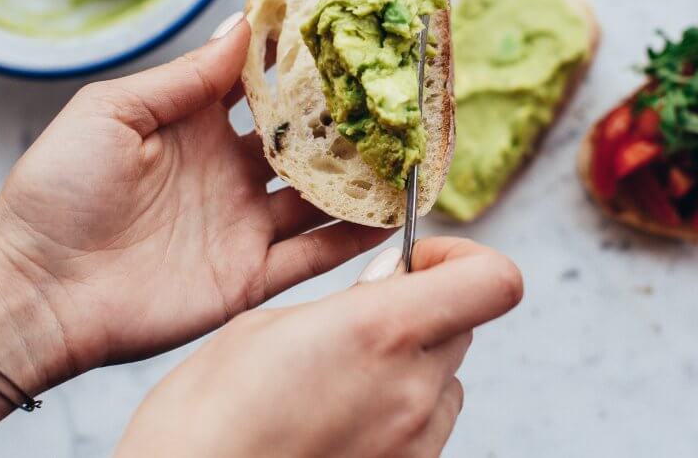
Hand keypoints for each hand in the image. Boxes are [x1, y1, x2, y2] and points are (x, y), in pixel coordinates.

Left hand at [0, 13, 391, 386]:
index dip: (301, 67)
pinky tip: (388, 216)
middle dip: (345, 124)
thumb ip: (186, 76)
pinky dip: (350, 239)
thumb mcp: (114, 111)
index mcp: (196, 127)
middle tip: (394, 100)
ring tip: (408, 156)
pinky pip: (312, 256)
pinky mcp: (249, 276)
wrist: (37, 290)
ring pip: (318, 199)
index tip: (346, 39)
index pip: (263, 90)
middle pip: (302, 144)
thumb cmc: (58, 190)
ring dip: (359, 179)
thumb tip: (241, 21)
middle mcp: (228, 173)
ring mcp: (243, 225)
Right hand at [115, 238, 523, 457]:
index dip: (462, 258)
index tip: (416, 260)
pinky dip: (400, 408)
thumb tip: (393, 281)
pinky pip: (427, 428)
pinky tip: (341, 415)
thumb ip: (346, 301)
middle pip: (464, 325)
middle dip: (424, 307)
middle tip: (365, 314)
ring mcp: (414, 444)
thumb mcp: (264, 328)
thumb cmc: (205, 420)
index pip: (493, 281)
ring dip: (414, 363)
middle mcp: (413, 390)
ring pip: (448, 380)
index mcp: (380, 332)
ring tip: (344, 375)